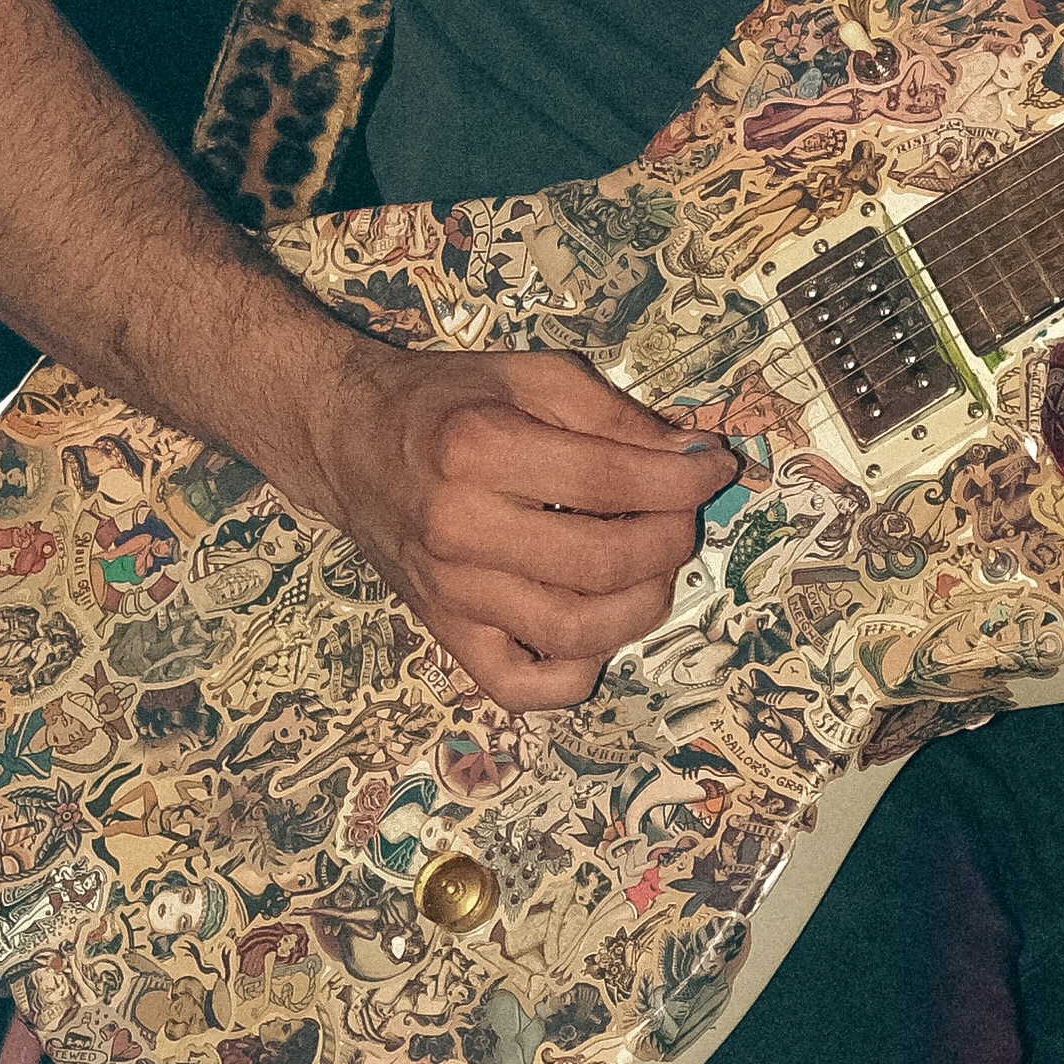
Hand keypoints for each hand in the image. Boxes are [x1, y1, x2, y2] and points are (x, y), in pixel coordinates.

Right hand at [310, 342, 736, 712]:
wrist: (348, 441)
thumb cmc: (445, 404)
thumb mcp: (532, 376)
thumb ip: (617, 415)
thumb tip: (695, 461)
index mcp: (480, 448)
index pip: (612, 480)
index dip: (684, 481)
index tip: (715, 469)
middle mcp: (460, 526)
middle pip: (602, 561)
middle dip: (670, 541)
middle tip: (681, 518)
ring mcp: (451, 591)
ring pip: (573, 629)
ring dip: (642, 605)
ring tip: (652, 569)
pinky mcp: (445, 633)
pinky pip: (521, 687)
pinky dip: (575, 673)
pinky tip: (597, 628)